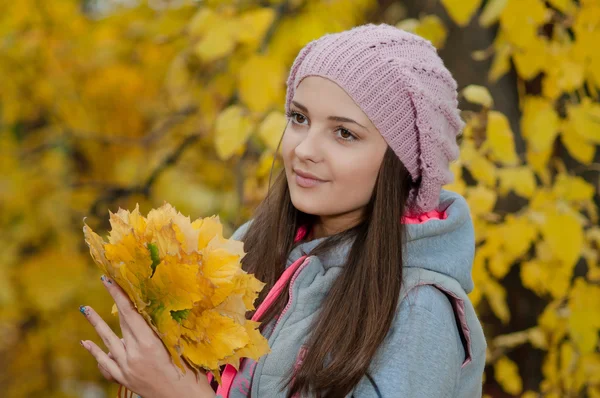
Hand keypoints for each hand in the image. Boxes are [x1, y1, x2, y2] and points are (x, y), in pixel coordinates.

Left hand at [79, 275, 214, 397]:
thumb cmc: (189, 373)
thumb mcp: (179, 346)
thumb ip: (164, 330)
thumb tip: (154, 311)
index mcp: (150, 344)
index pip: (131, 313)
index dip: (119, 296)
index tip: (110, 280)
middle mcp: (135, 354)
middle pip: (121, 323)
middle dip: (112, 302)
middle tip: (105, 282)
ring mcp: (126, 367)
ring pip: (108, 340)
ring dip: (96, 323)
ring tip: (85, 309)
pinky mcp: (124, 378)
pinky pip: (105, 363)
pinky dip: (95, 351)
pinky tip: (87, 342)